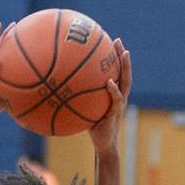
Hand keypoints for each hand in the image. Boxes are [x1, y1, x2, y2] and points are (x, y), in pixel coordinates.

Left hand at [87, 38, 131, 153]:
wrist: (102, 144)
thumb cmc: (92, 127)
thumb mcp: (84, 109)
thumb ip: (77, 96)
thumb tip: (58, 85)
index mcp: (113, 93)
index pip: (116, 72)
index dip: (115, 57)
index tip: (111, 41)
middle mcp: (119, 96)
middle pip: (124, 72)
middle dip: (122, 55)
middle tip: (117, 40)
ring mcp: (120, 103)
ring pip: (126, 82)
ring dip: (125, 67)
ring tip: (124, 53)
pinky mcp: (116, 113)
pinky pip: (116, 99)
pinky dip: (114, 90)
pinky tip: (109, 82)